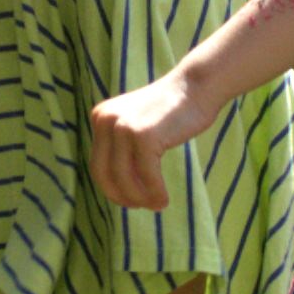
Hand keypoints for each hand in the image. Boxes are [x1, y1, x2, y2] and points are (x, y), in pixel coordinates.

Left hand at [88, 70, 219, 211]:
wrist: (196, 86)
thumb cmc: (173, 110)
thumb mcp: (138, 124)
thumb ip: (124, 148)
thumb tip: (119, 190)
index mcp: (101, 117)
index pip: (98, 164)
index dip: (112, 188)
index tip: (131, 200)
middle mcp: (106, 120)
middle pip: (104, 173)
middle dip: (122, 196)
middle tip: (142, 207)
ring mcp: (123, 127)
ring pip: (123, 178)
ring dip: (140, 198)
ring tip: (157, 205)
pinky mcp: (143, 135)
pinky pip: (146, 175)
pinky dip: (155, 192)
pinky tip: (164, 199)